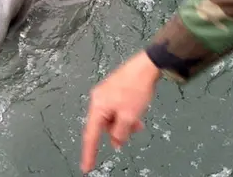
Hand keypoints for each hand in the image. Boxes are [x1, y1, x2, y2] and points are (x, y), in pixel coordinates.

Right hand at [80, 50, 160, 173]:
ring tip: (138, 122)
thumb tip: (115, 142)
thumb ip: (120, 133)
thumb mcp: (129, 116)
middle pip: (103, 125)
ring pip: (111, 117)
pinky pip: (116, 108)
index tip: (86, 168)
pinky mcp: (113, 88)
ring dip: (123, 123)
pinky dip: (124, 114)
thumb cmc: (136, 88)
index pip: (91, 135)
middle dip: (117, 131)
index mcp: (97, 106)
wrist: (146, 65)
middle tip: (132, 132)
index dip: (89, 153)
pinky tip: (136, 113)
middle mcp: (98, 99)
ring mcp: (105, 93)